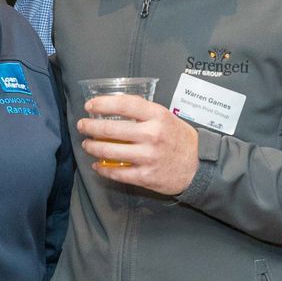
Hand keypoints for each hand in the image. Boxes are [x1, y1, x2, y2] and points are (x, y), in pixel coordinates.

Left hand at [78, 94, 199, 195]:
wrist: (199, 166)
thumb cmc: (180, 139)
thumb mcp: (166, 117)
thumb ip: (143, 112)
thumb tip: (113, 107)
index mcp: (157, 116)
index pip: (123, 105)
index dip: (102, 104)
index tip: (90, 105)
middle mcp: (151, 135)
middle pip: (110, 129)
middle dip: (90, 127)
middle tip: (82, 126)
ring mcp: (147, 157)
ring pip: (109, 151)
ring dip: (92, 147)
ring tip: (87, 144)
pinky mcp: (145, 176)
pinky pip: (117, 173)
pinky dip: (103, 169)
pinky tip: (98, 165)